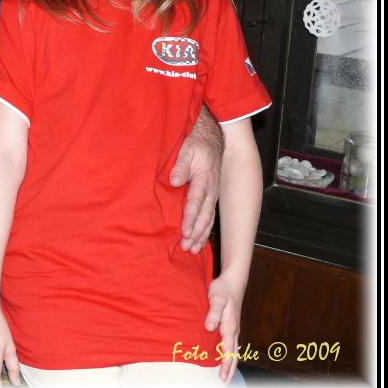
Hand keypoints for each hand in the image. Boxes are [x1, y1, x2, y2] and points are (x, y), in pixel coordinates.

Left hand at [169, 109, 221, 252]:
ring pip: (208, 218)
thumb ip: (180, 166)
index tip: (184, 231)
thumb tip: (174, 181)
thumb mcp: (186, 150)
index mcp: (203, 179)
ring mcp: (212, 194)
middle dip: (196, 232)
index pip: (196, 202)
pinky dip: (205, 229)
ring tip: (192, 249)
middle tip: (187, 246)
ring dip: (201, 234)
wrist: (212, 138)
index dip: (190, 217)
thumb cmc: (197, 144)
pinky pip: (209, 215)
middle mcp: (211, 189)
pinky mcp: (211, 196)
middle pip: (204, 215)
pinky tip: (199, 240)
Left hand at [205, 274, 243, 383]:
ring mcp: (233, 328)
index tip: (223, 377)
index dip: (226, 365)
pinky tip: (224, 357)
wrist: (233, 281)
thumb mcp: (216, 298)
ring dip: (230, 363)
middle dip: (230, 369)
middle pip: (233, 354)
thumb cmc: (223, 289)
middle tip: (224, 383)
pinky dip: (229, 354)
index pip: (229, 351)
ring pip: (233, 350)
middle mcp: (233, 330)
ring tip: (225, 375)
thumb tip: (210, 328)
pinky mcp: (230, 325)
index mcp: (230, 326)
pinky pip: (230, 343)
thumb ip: (213, 312)